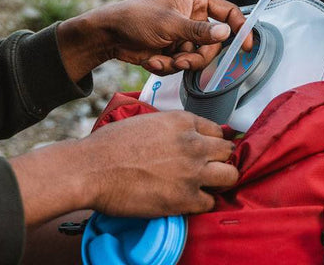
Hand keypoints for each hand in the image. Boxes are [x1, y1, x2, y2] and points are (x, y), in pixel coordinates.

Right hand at [11, 111, 237, 224]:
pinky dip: (201, 202)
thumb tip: (184, 135)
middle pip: (228, 151)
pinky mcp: (185, 199)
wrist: (94, 168)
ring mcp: (192, 171)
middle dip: (221, 159)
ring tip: (206, 185)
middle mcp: (194, 143)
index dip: (212, 141)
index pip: (217, 130)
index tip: (209, 149)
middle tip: (209, 167)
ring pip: (229, 176)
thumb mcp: (149, 121)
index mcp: (183, 121)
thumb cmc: (112, 144)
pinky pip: (210, 203)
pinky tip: (188, 200)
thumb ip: (173, 127)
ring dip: (219, 181)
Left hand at [57, 0, 248, 80]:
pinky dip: (167, 66)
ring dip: (180, 64)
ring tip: (163, 60)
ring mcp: (182, 36)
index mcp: (195, 1)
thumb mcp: (170, 24)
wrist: (108, 35)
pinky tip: (152, 60)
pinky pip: (181, 65)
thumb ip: (200, 31)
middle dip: (198, 56)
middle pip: (214, 44)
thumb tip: (227, 32)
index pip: (228, 12)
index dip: (240, 28)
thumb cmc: (136, 18)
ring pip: (198, 58)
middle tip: (183, 61)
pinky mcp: (172, 51)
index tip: (247, 47)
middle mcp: (192, 18)